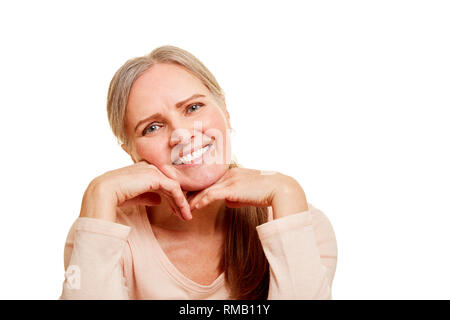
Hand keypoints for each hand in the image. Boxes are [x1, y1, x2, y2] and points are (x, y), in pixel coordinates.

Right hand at [79, 161, 191, 221]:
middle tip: (185, 215)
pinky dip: (180, 201)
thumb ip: (147, 196)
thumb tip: (159, 200)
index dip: (170, 197)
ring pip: (174, 187)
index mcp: (142, 169)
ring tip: (186, 217)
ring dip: (182, 203)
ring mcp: (153, 170)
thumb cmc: (113, 197)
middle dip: (178, 201)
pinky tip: (183, 212)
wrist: (103, 193)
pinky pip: (174, 189)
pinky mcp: (156, 177)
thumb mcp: (134, 197)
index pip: (161, 182)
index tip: (175, 211)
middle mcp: (149, 167)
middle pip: (169, 184)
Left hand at [188, 167, 307, 217]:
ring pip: (204, 189)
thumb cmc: (267, 192)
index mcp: (233, 172)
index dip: (198, 186)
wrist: (280, 189)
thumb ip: (236, 196)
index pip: (210, 179)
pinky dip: (200, 202)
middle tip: (178, 198)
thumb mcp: (249, 193)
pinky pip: (211, 195)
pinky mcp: (231, 189)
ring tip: (182, 206)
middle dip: (190, 191)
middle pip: (204, 182)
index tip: (188, 193)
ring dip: (192, 199)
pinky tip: (193, 208)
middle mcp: (229, 174)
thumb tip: (227, 202)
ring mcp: (230, 180)